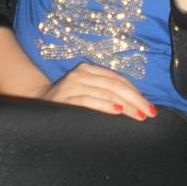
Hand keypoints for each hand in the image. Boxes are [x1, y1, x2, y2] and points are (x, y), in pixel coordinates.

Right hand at [33, 63, 157, 120]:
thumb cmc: (68, 100)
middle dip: (135, 100)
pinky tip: (117, 112)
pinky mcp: (65, 98)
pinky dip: (104, 106)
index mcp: (89, 69)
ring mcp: (72, 85)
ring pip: (105, 93)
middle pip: (115, 86)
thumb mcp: (87, 90)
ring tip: (138, 115)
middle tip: (149, 113)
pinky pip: (88, 101)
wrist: (37, 103)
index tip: (149, 107)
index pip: (118, 79)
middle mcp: (81, 74)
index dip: (136, 92)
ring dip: (125, 105)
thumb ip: (106, 92)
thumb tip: (136, 104)